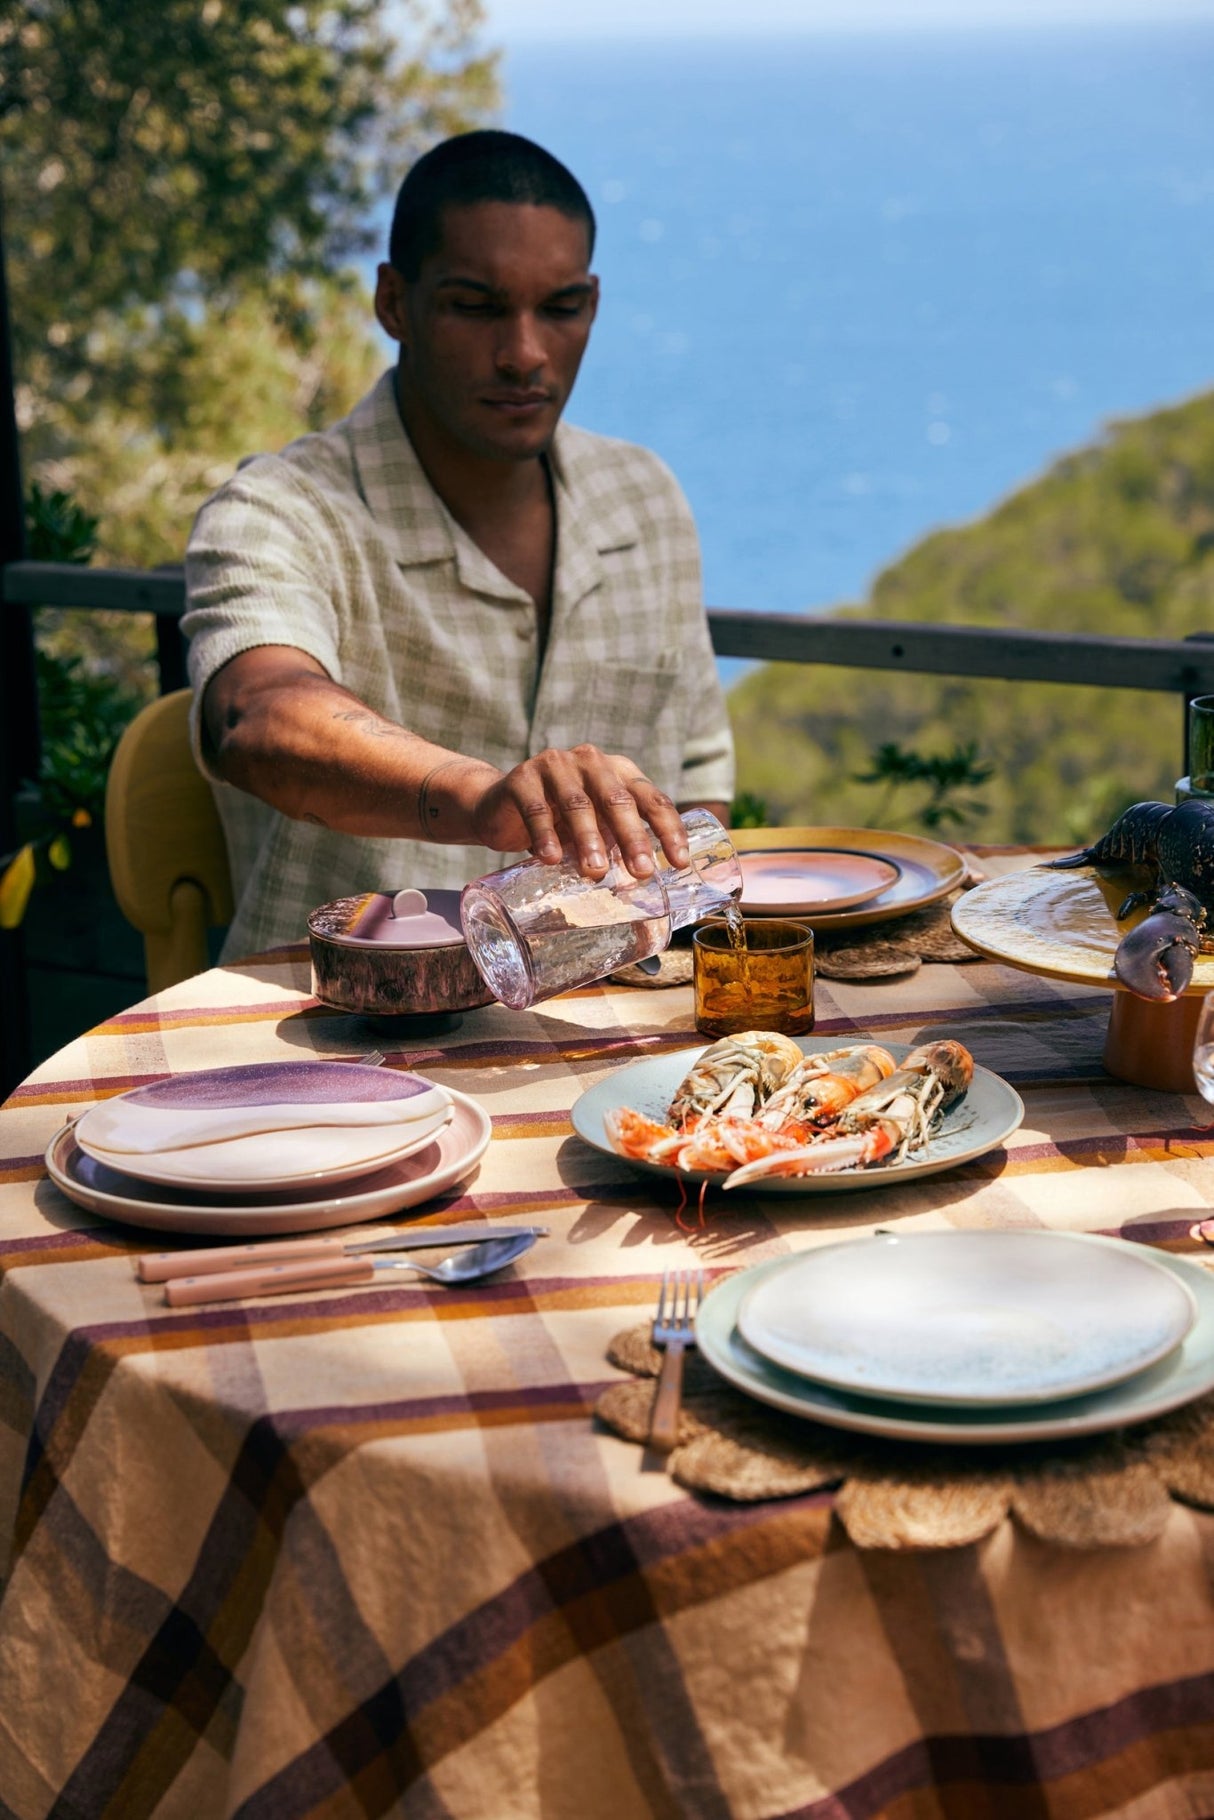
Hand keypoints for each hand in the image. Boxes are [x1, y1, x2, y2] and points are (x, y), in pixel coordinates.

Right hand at [466, 745, 690, 877]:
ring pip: (578, 804)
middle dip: (633, 838)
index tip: (679, 862)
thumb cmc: (559, 821)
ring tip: (596, 872)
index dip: (669, 830)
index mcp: (618, 771)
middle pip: (618, 800)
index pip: (651, 798)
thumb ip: (618, 841)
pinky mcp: (522, 778)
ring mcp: (556, 766)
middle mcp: (591, 762)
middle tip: (642, 872)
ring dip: (589, 839)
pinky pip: (536, 809)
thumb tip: (651, 882)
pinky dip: (545, 836)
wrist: (499, 807)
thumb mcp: (595, 826)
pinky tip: (551, 859)